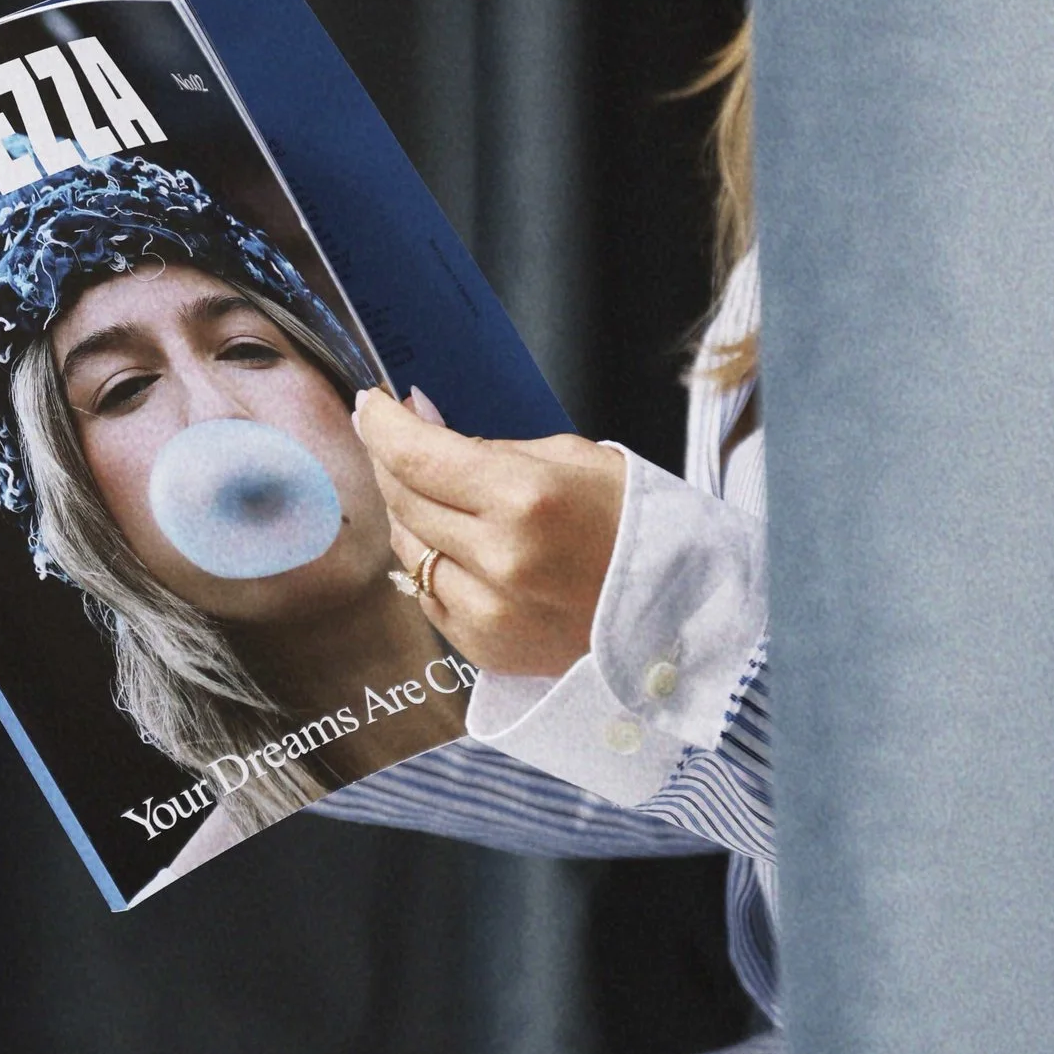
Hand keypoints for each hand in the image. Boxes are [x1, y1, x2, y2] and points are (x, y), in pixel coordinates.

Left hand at [354, 387, 625, 679]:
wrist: (683, 613)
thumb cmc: (636, 525)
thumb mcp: (574, 459)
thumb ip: (492, 449)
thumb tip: (425, 427)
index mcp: (526, 499)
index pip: (417, 456)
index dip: (381, 425)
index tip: (369, 405)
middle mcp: (499, 559)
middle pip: (404, 499)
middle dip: (392, 461)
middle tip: (396, 438)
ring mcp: (488, 612)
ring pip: (407, 548)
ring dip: (410, 513)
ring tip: (433, 491)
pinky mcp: (485, 648)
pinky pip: (428, 594)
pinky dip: (433, 563)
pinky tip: (457, 544)